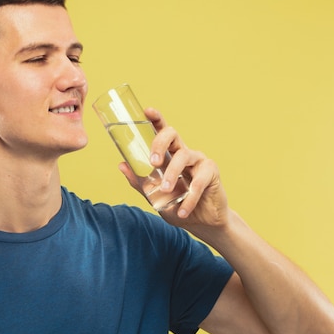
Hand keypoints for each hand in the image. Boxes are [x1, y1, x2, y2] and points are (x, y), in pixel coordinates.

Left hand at [118, 108, 229, 230]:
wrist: (200, 222)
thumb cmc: (176, 204)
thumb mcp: (154, 195)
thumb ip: (139, 180)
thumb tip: (122, 164)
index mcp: (169, 153)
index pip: (162, 131)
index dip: (156, 118)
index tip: (147, 111)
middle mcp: (183, 152)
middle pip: (172, 134)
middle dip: (159, 143)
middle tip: (152, 161)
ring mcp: (198, 160)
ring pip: (183, 156)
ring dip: (172, 174)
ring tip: (165, 190)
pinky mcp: (211, 172)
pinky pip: (198, 180)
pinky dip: (189, 197)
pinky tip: (182, 210)